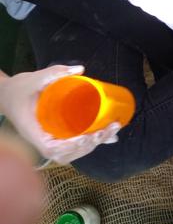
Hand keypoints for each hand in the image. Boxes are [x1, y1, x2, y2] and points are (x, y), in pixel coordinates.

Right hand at [0, 66, 119, 163]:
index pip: (50, 148)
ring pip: (72, 152)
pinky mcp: (56, 136)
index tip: (86, 136)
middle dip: (89, 144)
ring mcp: (49, 140)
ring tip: (112, 130)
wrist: (8, 95)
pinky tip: (109, 135)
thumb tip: (80, 69)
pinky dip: (91, 142)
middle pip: (66, 153)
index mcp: (32, 131)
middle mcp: (41, 140)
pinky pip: (73, 145)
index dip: (70, 147)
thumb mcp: (33, 79)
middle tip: (108, 129)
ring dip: (93, 145)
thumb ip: (55, 73)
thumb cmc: (18, 89)